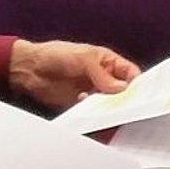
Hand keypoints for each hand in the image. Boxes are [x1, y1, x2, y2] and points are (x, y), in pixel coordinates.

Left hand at [8, 40, 138, 109]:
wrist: (30, 69)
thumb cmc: (55, 55)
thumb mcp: (82, 58)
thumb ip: (102, 74)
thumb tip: (122, 88)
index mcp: (107, 61)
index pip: (130, 73)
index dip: (136, 83)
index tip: (139, 94)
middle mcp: (103, 78)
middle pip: (123, 92)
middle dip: (125, 99)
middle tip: (125, 106)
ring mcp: (93, 92)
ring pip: (109, 104)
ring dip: (108, 107)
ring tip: (104, 107)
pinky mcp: (82, 105)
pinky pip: (94, 112)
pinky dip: (95, 113)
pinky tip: (87, 107)